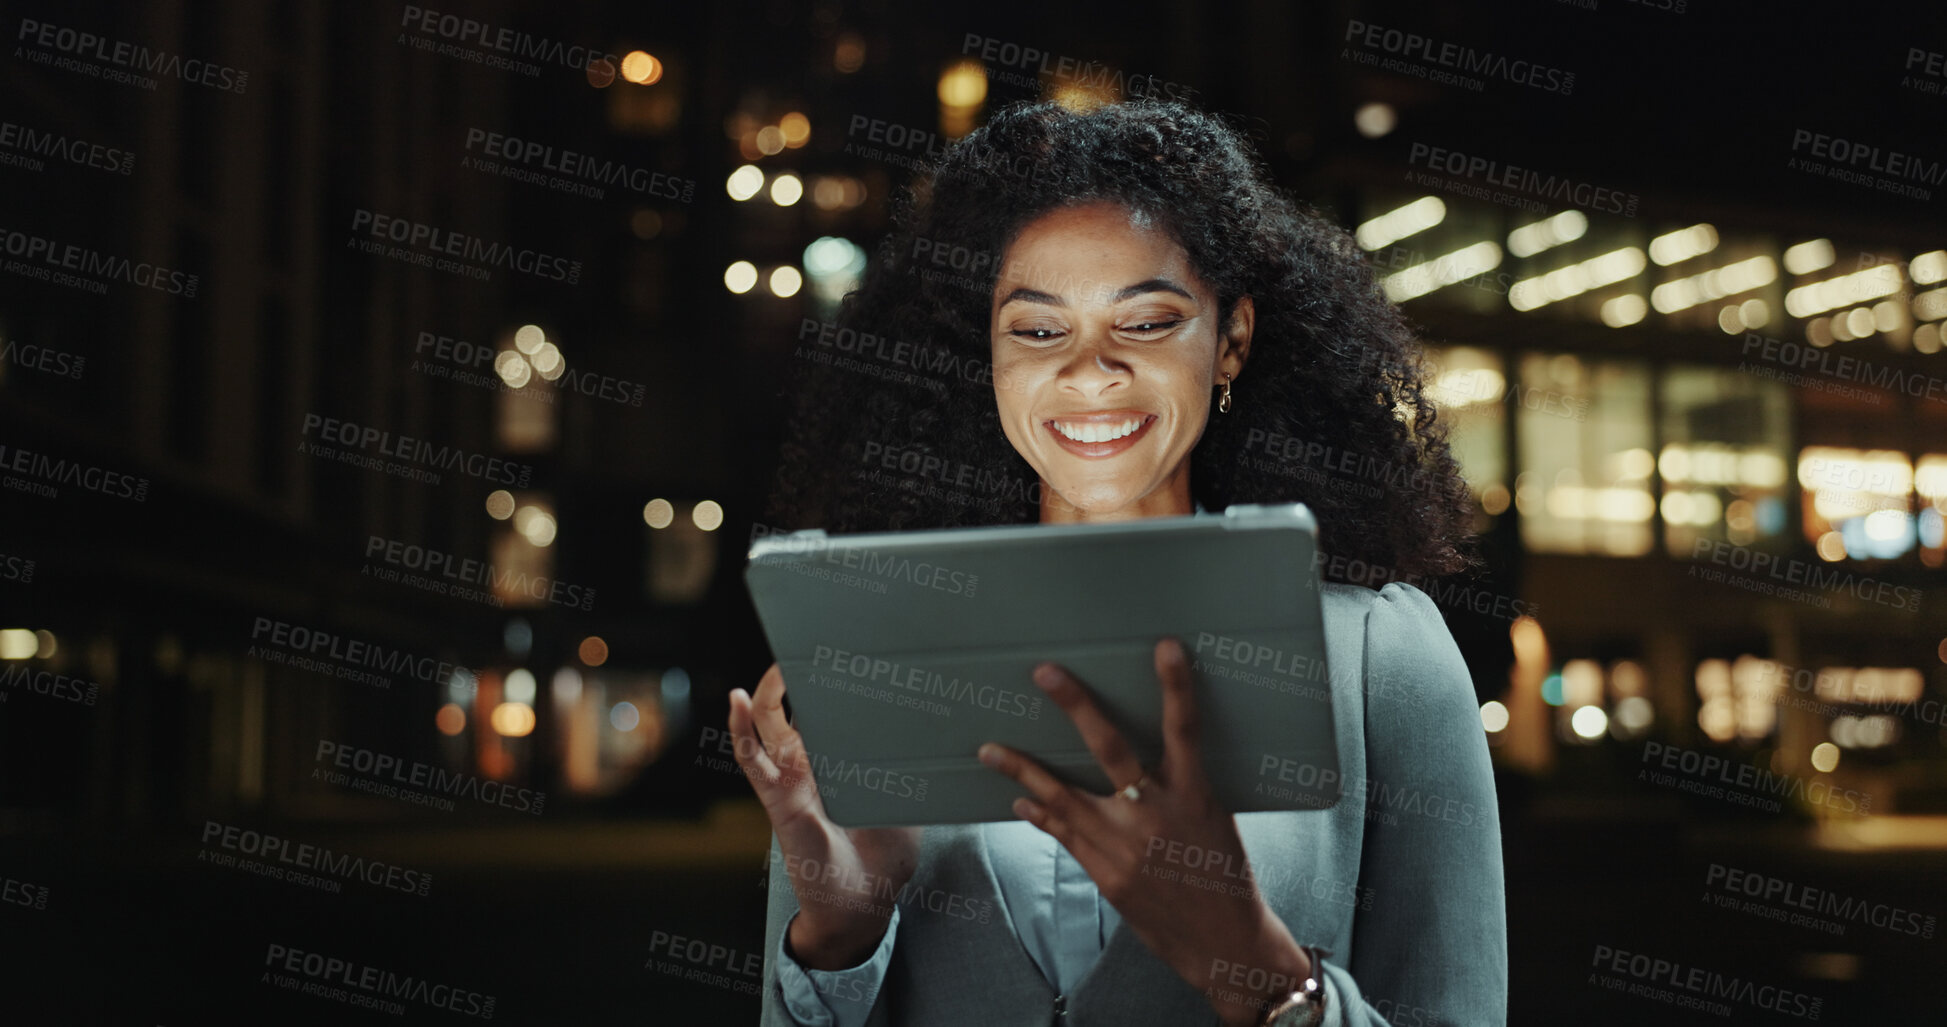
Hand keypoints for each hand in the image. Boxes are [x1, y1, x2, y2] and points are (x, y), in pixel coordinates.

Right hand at [730, 663, 922, 969]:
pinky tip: (738, 700)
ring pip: (771, 723)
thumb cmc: (883, 858)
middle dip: (802, 673)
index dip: (834, 681)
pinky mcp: (778, 798)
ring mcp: (790, 778)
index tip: (853, 649)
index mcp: (840, 761)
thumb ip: (911, 769)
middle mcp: (811, 763)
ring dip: (771, 690)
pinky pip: (753, 760)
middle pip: (798, 706)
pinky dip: (741, 729)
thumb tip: (938, 732)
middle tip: (815, 641)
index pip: (831, 710)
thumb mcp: (908, 803)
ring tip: (780, 661)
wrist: (861, 906)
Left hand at [977, 638, 1312, 1025]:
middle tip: (1045, 673)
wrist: (1225, 944)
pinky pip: (1064, 836)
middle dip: (1077, 707)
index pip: (1186, 730)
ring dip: (1023, 770)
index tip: (1166, 648)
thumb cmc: (1227, 879)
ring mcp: (1126, 847)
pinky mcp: (1107, 875)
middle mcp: (1156, 816)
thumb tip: (1146, 759)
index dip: (1177, 687)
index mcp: (1195, 796)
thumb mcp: (1215, 822)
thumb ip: (1181, 787)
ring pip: (1064, 797)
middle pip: (1111, 750)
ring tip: (989, 749)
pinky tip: (1019, 800)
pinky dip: (1040, 814)